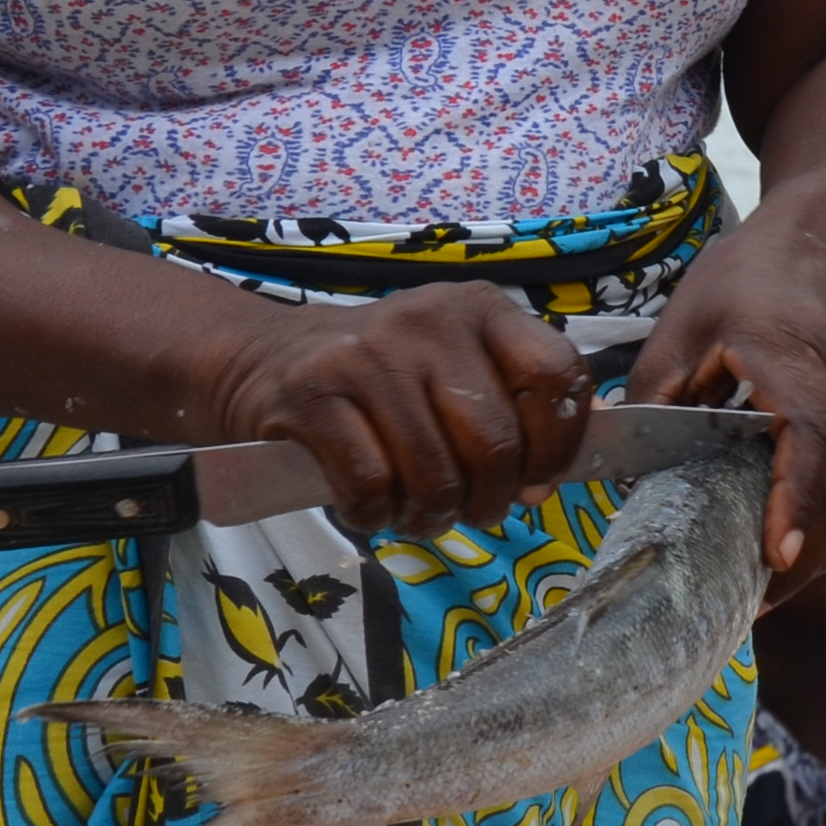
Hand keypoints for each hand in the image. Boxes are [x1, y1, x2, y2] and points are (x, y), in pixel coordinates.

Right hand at [200, 281, 589, 536]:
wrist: (269, 359)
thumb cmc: (386, 379)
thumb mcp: (457, 369)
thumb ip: (512, 411)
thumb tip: (547, 482)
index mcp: (481, 308)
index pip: (556, 375)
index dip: (556, 447)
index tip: (534, 484)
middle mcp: (429, 320)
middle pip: (495, 442)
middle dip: (488, 499)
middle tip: (467, 510)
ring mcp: (368, 353)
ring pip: (434, 474)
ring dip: (430, 516)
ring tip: (416, 512)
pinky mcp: (313, 393)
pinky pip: (371, 485)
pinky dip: (375, 514)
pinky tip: (369, 506)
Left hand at [632, 211, 825, 597]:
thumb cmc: (743, 288)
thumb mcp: (677, 328)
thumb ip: (651, 403)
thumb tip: (610, 479)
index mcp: (793, 349)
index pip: (815, 430)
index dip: (798, 497)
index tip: (777, 557)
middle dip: (804, 558)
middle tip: (746, 603)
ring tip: (772, 587)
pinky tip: (809, 552)